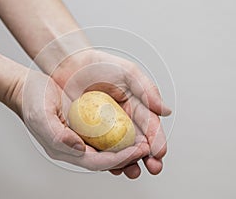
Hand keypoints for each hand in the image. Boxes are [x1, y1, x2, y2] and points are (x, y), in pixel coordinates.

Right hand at [18, 70, 149, 171]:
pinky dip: (118, 137)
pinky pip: (104, 136)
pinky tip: (131, 132)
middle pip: (105, 160)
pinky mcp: (84, 126)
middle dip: (127, 158)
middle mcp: (74, 146)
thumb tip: (80, 148)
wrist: (28, 88)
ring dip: (126, 149)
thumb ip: (58, 136)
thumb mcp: (42, 118)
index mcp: (64, 149)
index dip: (118, 159)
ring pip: (107, 150)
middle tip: (147, 151)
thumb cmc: (32, 102)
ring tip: (144, 145)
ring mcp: (80, 136)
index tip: (137, 151)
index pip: (97, 161)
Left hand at [52, 49, 171, 177]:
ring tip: (133, 171)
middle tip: (153, 167)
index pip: (151, 125)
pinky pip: (102, 148)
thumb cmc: (99, 65)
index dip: (157, 139)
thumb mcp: (128, 72)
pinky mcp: (92, 132)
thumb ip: (147, 90)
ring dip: (129, 162)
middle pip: (140, 142)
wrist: (71, 65)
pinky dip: (108, 159)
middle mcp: (124, 119)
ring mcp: (108, 127)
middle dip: (148, 157)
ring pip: (122, 149)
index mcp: (137, 105)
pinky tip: (112, 167)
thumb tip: (165, 110)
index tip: (160, 152)